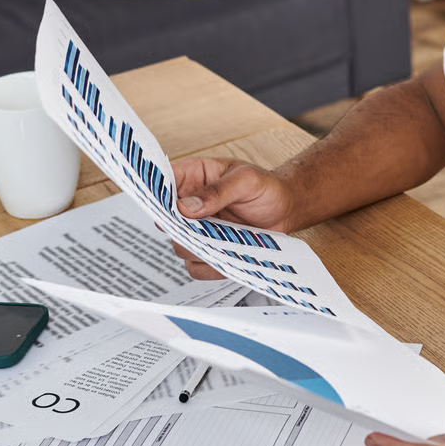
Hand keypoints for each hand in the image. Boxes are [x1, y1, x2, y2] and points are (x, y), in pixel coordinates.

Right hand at [169, 157, 297, 279]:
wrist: (285, 209)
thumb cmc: (265, 187)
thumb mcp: (246, 180)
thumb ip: (218, 191)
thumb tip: (185, 207)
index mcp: (193, 177)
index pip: (162, 183)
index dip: (158, 196)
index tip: (170, 208)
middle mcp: (189, 205)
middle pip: (166, 222)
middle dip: (184, 229)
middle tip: (206, 228)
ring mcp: (197, 230)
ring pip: (180, 248)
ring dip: (201, 249)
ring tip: (227, 240)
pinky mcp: (208, 252)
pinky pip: (197, 268)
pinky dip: (211, 267)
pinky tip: (230, 255)